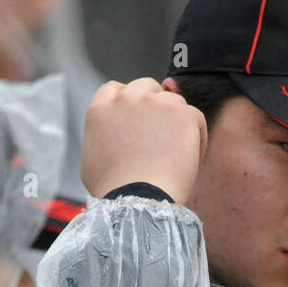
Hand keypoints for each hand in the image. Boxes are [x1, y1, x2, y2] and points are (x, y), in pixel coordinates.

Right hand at [81, 78, 207, 204]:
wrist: (137, 200)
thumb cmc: (113, 190)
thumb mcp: (91, 159)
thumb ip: (101, 137)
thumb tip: (113, 133)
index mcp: (101, 107)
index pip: (117, 89)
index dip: (130, 103)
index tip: (138, 122)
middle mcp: (127, 98)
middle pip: (147, 87)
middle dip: (154, 105)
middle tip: (160, 135)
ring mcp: (156, 103)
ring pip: (173, 101)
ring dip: (176, 122)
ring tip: (174, 154)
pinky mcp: (182, 113)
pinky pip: (194, 117)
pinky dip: (196, 136)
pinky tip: (189, 158)